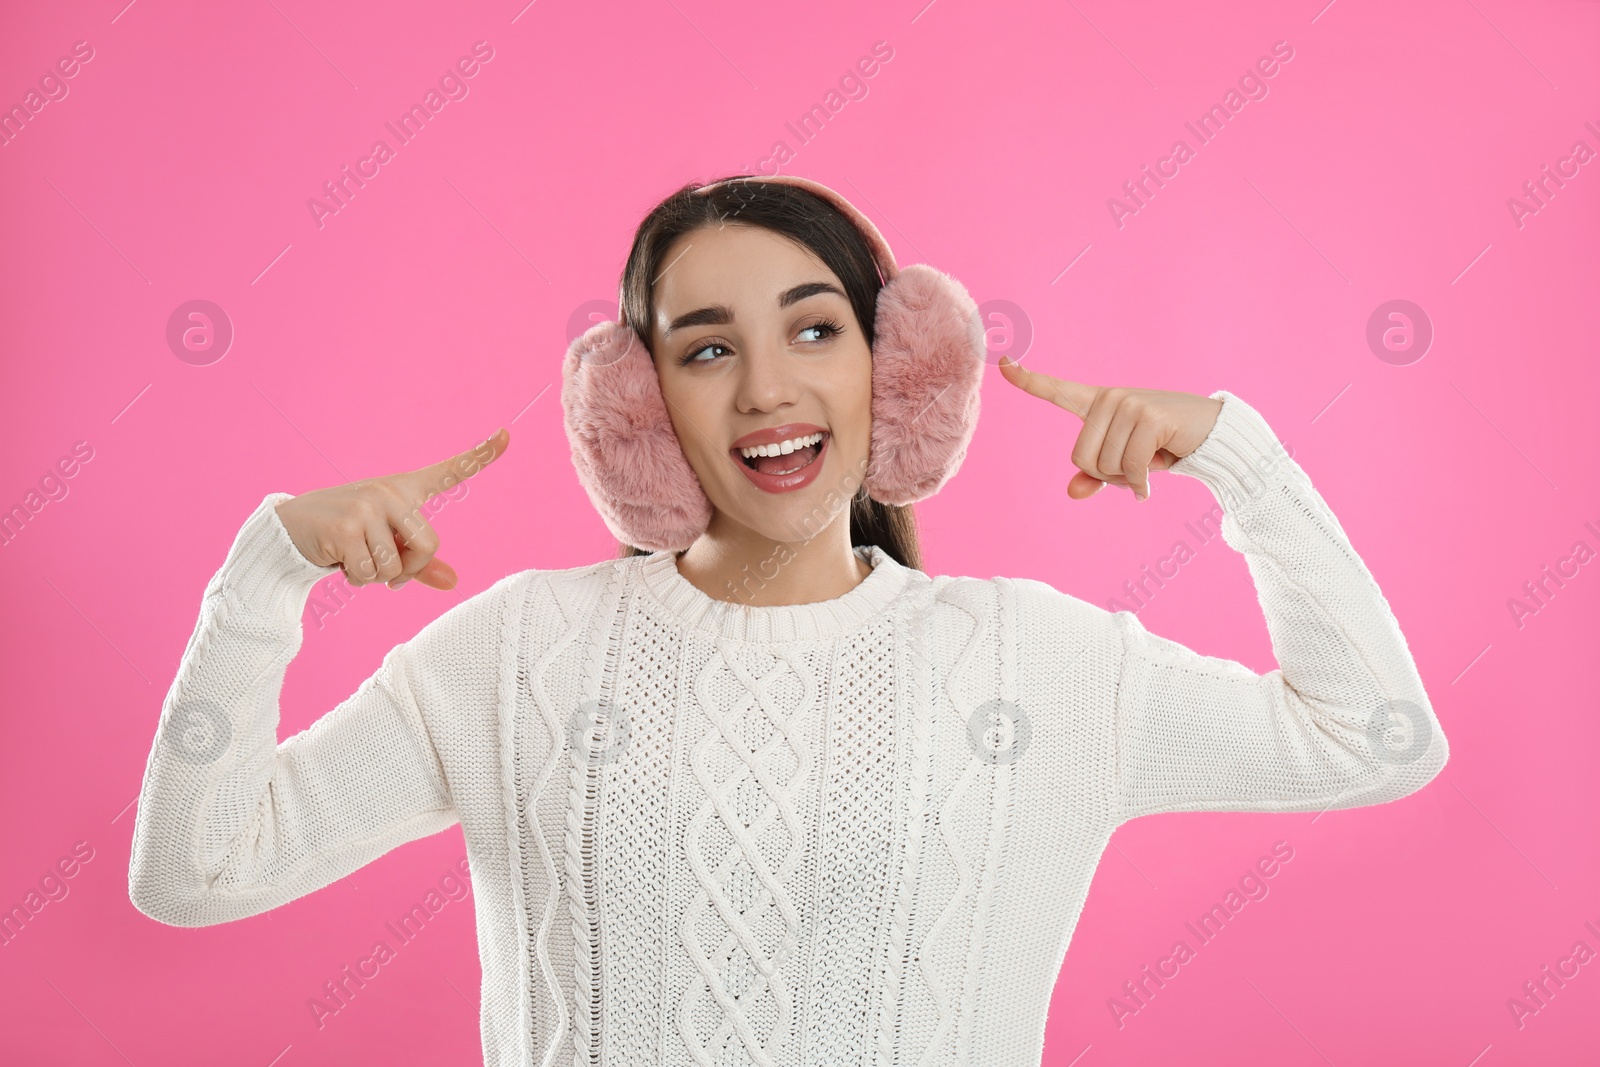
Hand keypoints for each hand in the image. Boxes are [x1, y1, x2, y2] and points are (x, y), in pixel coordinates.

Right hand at [273, 429, 509, 589]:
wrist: (291, 530)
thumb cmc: (348, 537)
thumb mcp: (386, 546)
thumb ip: (419, 564)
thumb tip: (452, 582)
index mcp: (405, 490)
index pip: (450, 471)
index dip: (481, 456)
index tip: (507, 434)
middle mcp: (389, 491)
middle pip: (429, 546)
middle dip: (409, 570)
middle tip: (385, 569)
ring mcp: (367, 505)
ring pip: (395, 566)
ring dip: (375, 577)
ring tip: (353, 556)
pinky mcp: (346, 526)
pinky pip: (369, 573)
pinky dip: (356, 578)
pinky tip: (339, 558)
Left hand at [996, 355, 1220, 501]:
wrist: (1210, 432)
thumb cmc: (1161, 446)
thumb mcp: (1123, 462)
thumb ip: (1095, 476)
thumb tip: (1072, 492)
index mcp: (1097, 403)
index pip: (1056, 390)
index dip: (1027, 380)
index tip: (1003, 364)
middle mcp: (1109, 398)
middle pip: (1082, 458)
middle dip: (1108, 475)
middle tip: (1134, 467)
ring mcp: (1129, 404)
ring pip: (1107, 465)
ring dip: (1129, 478)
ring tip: (1152, 461)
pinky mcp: (1149, 417)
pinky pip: (1132, 467)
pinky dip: (1141, 483)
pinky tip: (1153, 479)